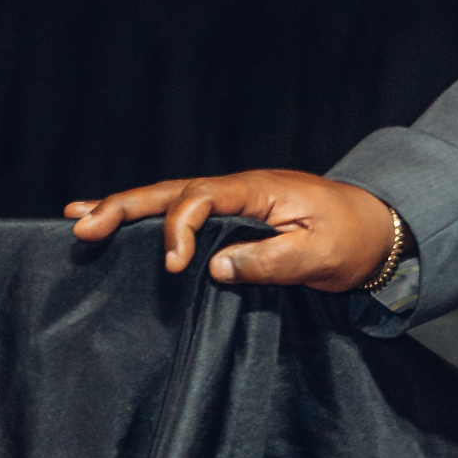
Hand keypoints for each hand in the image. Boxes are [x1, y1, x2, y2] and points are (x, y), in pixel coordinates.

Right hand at [65, 170, 397, 290]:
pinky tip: (114, 221)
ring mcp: (235, 200)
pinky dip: (148, 217)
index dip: (180, 229)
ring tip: (78, 219)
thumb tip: (214, 268)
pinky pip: (183, 212)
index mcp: (261, 190)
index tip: (175, 267)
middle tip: (84, 226)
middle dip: (126, 206)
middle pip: (174, 190)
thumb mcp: (319, 256)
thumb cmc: (352, 241)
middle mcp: (241, 189)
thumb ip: (269, 262)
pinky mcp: (234, 217)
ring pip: (171, 198)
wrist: (378, 232)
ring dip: (126, 208)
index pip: (204, 199)